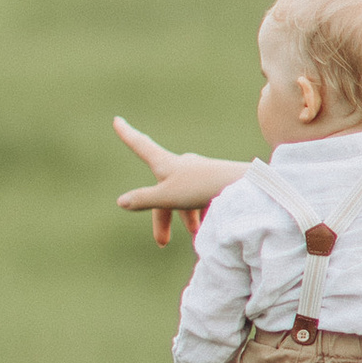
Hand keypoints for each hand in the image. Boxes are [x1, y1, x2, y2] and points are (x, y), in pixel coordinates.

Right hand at [113, 116, 242, 247]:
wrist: (243, 185)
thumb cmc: (202, 188)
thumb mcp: (168, 197)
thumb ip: (144, 199)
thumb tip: (121, 201)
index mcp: (166, 164)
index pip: (141, 146)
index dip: (128, 135)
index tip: (117, 119)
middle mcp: (181, 165)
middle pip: (163, 190)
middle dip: (162, 217)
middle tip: (162, 243)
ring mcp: (199, 172)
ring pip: (184, 196)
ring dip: (186, 217)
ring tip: (195, 235)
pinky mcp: (214, 181)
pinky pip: (200, 197)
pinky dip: (200, 212)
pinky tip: (209, 225)